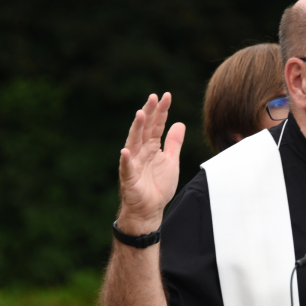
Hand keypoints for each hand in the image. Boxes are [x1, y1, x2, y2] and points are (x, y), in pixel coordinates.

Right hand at [117, 93, 185, 233]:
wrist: (150, 210)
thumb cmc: (158, 186)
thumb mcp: (171, 161)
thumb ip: (174, 143)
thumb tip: (180, 123)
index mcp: (152, 146)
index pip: (156, 125)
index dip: (161, 111)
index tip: (166, 95)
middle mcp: (141, 151)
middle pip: (145, 129)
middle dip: (149, 112)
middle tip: (153, 97)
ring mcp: (133, 163)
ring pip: (134, 142)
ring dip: (136, 128)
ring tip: (140, 114)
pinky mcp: (129, 178)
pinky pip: (126, 167)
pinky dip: (126, 159)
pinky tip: (125, 150)